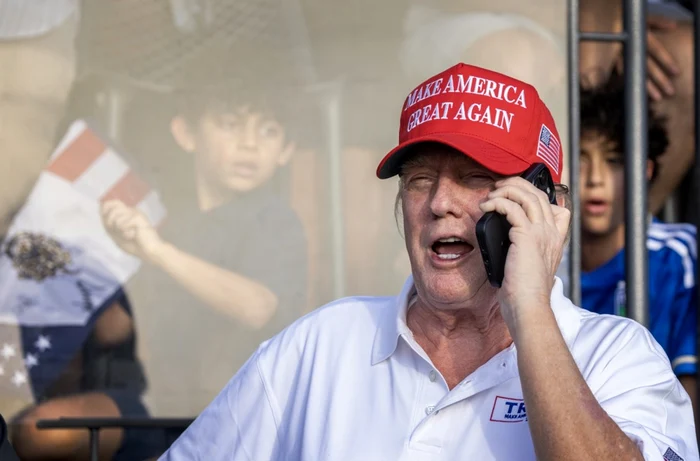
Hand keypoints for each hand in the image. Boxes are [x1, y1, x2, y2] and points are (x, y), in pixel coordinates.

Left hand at [101, 200, 164, 261]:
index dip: (105, 210)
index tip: (109, 223)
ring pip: (116, 216)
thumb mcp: (116, 234)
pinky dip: (125, 232)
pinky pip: (122, 223)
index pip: (112, 202)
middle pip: (113, 207)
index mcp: (128, 213)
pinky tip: (133, 235)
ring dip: (118, 229)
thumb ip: (108, 222)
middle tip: (118, 231)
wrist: (149, 252)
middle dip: (110, 221)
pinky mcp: (138, 217)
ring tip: (128, 234)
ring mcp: (136, 213)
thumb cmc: (134, 245)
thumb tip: (101, 207)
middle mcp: (132, 210)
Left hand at [479, 177, 570, 334]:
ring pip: (527, 196)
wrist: (528, 306)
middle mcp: (552, 233)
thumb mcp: (529, 266)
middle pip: (539, 195)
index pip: (557, 208)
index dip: (538, 196)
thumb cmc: (524, 292)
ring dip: (506, 190)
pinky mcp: (526, 236)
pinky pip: (512, 208)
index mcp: (556, 240)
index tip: (518, 197)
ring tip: (491, 194)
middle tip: (499, 187)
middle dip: (517, 185)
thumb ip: (524, 250)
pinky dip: (497, 202)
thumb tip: (505, 240)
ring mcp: (541, 233)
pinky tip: (486, 207)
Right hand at [614, 16, 679, 100]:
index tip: (677, 72)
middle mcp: (629, 48)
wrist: (603, 25)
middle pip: (646, 65)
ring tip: (657, 97)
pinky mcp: (611, 62)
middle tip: (670, 91)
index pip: (655, 49)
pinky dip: (630, 83)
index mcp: (638, 36)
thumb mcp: (643, 18)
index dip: (666, 60)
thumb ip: (657, 22)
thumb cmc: (625, 20)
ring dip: (646, 86)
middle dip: (659, 79)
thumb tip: (673, 26)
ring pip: (634, 73)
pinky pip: (622, 75)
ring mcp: (619, 57)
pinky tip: (637, 92)